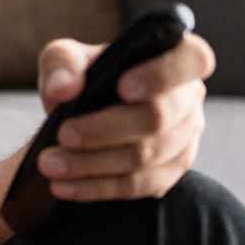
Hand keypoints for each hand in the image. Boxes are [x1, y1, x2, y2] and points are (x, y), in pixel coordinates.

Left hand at [30, 35, 212, 200]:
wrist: (82, 114)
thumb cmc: (83, 77)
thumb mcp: (65, 58)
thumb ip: (62, 65)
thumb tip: (63, 89)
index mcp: (175, 57)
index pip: (194, 58)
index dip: (162, 75)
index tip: (122, 87)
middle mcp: (189, 98)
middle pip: (158, 117)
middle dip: (105, 129)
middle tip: (63, 134)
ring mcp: (185, 138)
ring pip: (146, 157)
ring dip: (93, 163)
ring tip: (50, 164)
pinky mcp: (170, 172)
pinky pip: (138, 185)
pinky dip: (97, 187)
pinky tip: (63, 186)